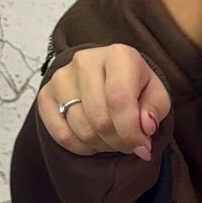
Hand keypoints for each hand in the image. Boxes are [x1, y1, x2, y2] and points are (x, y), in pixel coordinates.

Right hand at [37, 45, 171, 160]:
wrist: (107, 76)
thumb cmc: (135, 86)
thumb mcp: (156, 94)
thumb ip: (155, 109)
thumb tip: (146, 126)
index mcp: (118, 55)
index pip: (119, 100)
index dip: (131, 132)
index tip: (142, 147)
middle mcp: (85, 61)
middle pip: (100, 119)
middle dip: (118, 142)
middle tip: (128, 145)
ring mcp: (61, 77)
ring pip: (81, 129)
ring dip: (101, 145)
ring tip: (112, 140)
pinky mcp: (45, 94)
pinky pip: (60, 134)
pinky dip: (80, 147)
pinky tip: (92, 142)